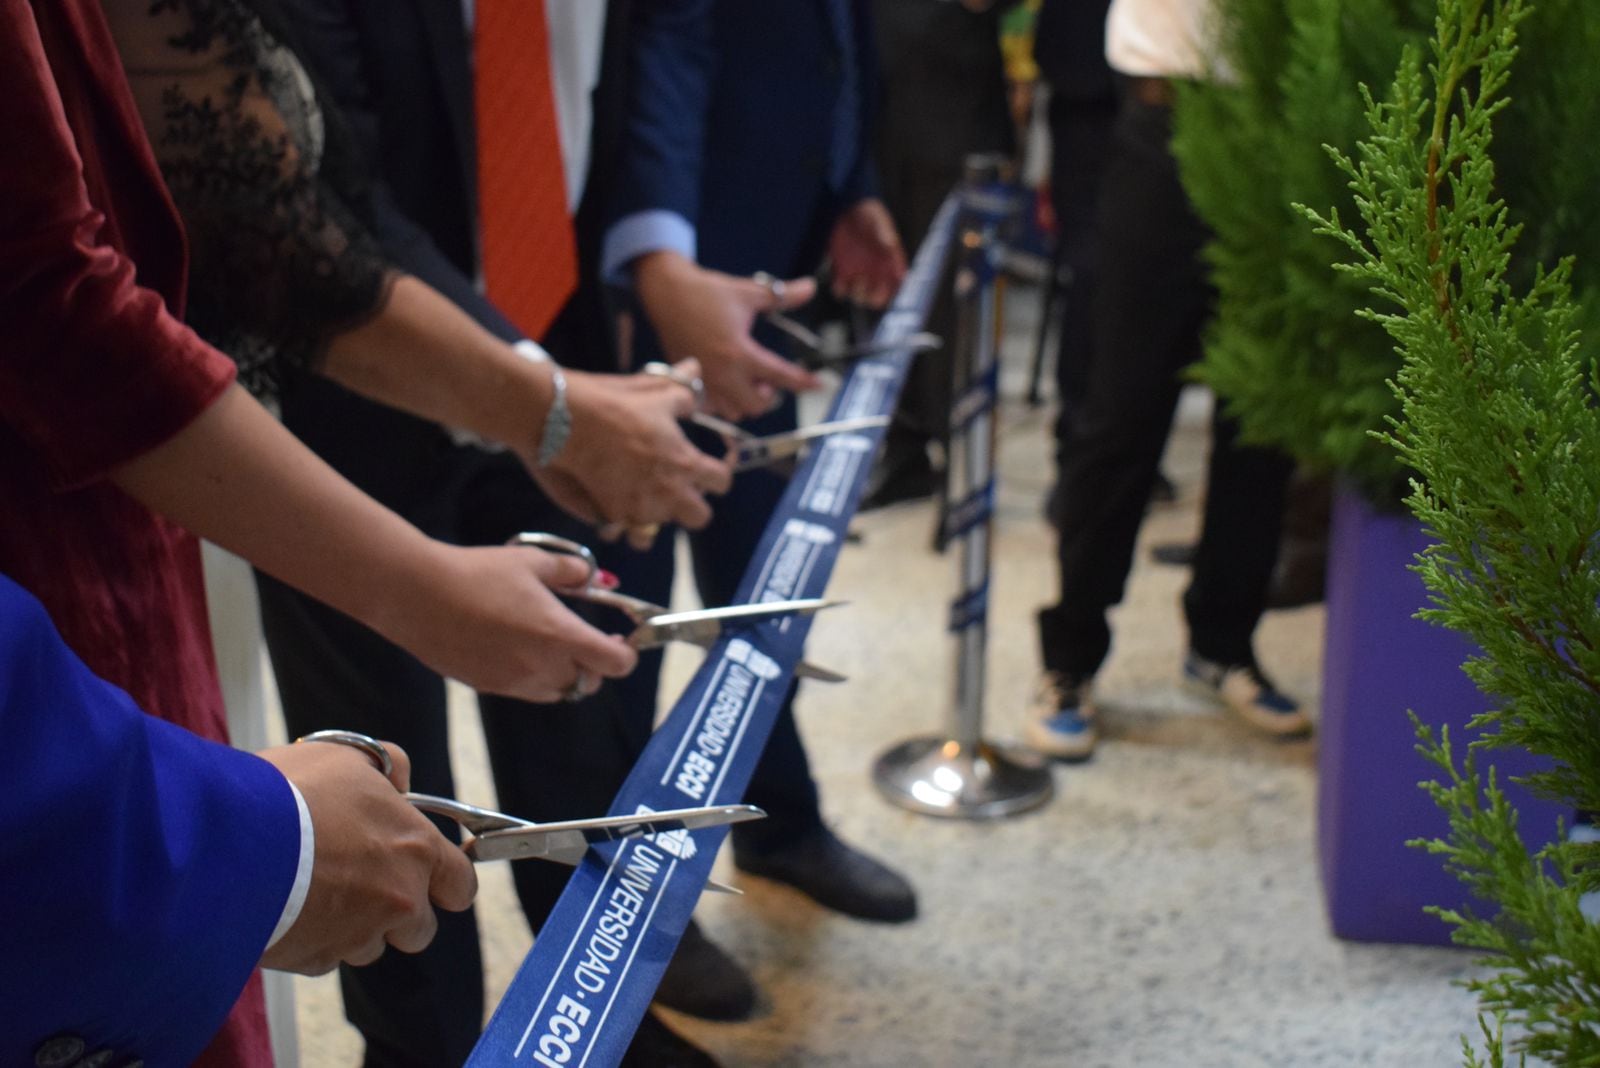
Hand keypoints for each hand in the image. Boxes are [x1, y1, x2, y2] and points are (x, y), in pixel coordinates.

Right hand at [258, 740, 475, 974]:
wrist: (228, 843)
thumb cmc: (289, 792)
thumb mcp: (343, 757)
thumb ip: (385, 766)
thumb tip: (401, 780)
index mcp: (415, 849)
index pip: (460, 884)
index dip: (449, 883)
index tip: (436, 880)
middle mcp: (398, 899)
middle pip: (419, 929)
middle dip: (397, 914)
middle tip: (362, 885)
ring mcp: (357, 935)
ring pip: (368, 945)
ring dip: (351, 928)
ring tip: (312, 891)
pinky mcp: (314, 960)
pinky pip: (323, 957)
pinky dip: (310, 939)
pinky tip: (285, 906)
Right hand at [377, 541, 637, 701]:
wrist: (418, 595)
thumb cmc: (478, 573)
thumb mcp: (531, 562)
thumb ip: (570, 572)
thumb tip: (593, 577)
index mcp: (561, 636)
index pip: (616, 664)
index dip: (626, 653)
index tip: (621, 639)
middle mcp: (543, 667)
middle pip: (589, 682)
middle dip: (595, 664)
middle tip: (589, 639)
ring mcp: (515, 682)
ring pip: (558, 692)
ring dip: (565, 674)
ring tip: (551, 643)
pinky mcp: (489, 687)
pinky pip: (526, 690)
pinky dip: (534, 676)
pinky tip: (516, 647)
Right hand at [519, 358, 733, 535]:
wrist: (562, 419)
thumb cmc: (612, 403)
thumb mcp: (654, 391)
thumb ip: (682, 390)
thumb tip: (696, 371)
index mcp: (685, 461)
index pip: (721, 481)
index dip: (715, 475)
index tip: (704, 469)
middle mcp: (668, 492)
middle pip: (699, 516)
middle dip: (691, 504)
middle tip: (674, 488)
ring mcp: (640, 508)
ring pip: (661, 528)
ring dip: (655, 516)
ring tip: (641, 497)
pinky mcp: (612, 515)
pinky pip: (627, 532)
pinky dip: (624, 522)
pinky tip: (617, 505)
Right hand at [633, 251, 820, 419]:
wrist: (667, 294)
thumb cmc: (707, 293)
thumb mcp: (749, 292)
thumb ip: (782, 296)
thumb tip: (810, 287)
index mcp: (739, 351)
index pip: (780, 375)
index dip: (802, 381)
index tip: (817, 384)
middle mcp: (722, 372)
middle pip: (756, 406)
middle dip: (768, 396)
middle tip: (768, 379)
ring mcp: (704, 380)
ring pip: (733, 411)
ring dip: (745, 401)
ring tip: (746, 382)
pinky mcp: (689, 381)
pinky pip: (711, 407)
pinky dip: (722, 402)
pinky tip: (726, 384)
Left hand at [827, 198, 905, 309]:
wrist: (843, 206)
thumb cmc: (866, 211)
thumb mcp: (877, 219)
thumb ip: (884, 232)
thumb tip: (890, 244)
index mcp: (890, 260)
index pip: (898, 283)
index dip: (896, 290)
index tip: (890, 287)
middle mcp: (876, 270)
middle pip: (879, 297)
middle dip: (875, 298)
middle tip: (870, 289)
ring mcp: (858, 272)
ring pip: (860, 296)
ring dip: (858, 294)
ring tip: (856, 281)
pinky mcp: (841, 271)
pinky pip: (841, 290)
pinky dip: (840, 289)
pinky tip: (840, 280)